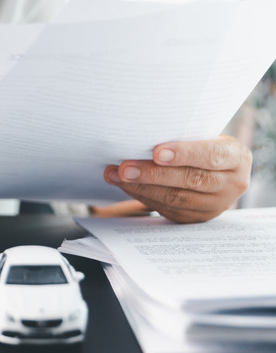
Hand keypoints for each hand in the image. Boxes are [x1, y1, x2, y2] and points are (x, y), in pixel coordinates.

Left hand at [103, 135, 251, 222]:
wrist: (218, 171)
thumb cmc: (204, 145)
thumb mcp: (205, 136)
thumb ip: (183, 136)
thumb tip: (140, 135)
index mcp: (236, 157)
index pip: (211, 155)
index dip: (184, 154)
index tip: (156, 152)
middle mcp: (232, 184)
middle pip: (190, 180)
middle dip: (153, 174)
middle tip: (124, 168)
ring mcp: (216, 205)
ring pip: (176, 198)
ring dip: (141, 187)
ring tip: (116, 175)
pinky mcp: (197, 217)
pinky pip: (168, 208)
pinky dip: (143, 196)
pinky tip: (125, 186)